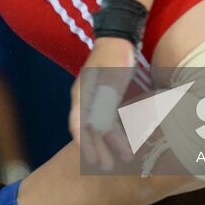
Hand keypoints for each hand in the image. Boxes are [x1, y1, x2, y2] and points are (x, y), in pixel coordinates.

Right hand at [68, 36, 137, 166]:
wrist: (119, 36)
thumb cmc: (114, 57)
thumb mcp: (111, 81)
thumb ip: (104, 105)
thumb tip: (97, 129)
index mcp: (81, 95)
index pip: (78, 125)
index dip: (85, 145)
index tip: (92, 161)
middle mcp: (84, 98)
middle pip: (88, 129)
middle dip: (99, 149)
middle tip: (108, 168)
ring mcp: (93, 97)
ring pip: (99, 125)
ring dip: (110, 141)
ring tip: (124, 157)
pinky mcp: (104, 95)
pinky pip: (107, 117)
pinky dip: (116, 129)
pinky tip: (126, 139)